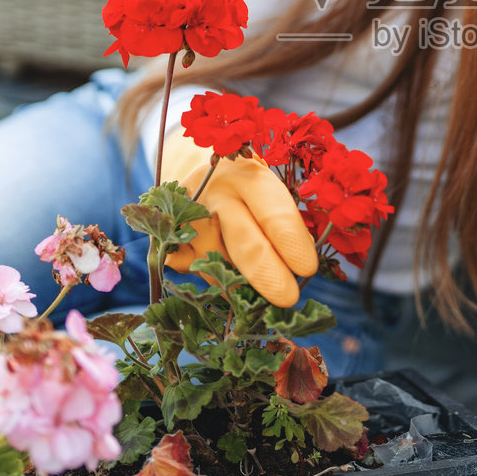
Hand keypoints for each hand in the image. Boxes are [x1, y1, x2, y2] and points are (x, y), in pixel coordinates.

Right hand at [159, 132, 318, 307]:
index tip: (307, 268)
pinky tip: (228, 272)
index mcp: (248, 177)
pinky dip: (217, 280)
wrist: (202, 179)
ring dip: (244, 283)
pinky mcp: (169, 240)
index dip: (292, 244)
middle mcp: (215, 196)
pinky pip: (197, 272)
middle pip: (244, 243)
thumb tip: (298, 269)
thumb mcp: (270, 193)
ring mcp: (187, 219)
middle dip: (268, 274)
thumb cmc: (248, 191)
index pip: (273, 215)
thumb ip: (283, 225)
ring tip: (260, 282)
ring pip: (221, 266)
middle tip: (288, 297)